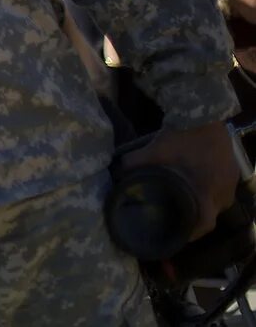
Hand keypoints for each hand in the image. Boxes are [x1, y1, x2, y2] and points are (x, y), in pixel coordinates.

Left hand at [122, 120, 241, 239]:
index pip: (203, 226)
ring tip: (185, 206)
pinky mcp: (234, 172)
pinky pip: (222, 190)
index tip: (175, 236)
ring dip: (203, 206)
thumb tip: (115, 174)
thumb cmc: (182, 136)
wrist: (205, 113)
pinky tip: (197, 188)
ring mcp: (232, 183)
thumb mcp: (155, 150)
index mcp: (208, 193)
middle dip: (194, 221)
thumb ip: (135, 163)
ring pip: (218, 204)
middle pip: (211, 216)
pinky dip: (209, 193)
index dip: (189, 234)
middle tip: (175, 221)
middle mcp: (224, 193)